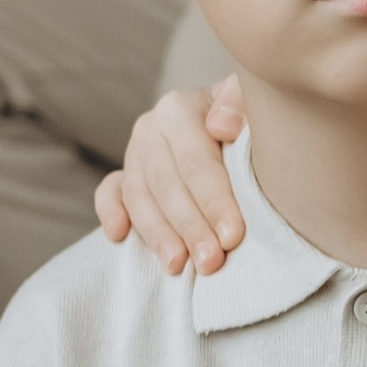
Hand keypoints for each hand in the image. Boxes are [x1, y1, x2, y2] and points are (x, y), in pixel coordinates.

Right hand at [91, 76, 249, 274]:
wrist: (236, 121)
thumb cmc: (250, 120)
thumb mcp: (256, 101)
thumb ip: (242, 102)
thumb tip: (220, 125)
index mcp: (180, 109)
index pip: (197, 163)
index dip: (214, 202)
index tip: (232, 237)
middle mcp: (151, 128)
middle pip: (167, 185)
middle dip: (190, 228)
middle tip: (211, 263)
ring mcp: (134, 152)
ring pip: (139, 197)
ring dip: (157, 234)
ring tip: (178, 266)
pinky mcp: (124, 174)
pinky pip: (110, 193)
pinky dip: (111, 213)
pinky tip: (119, 236)